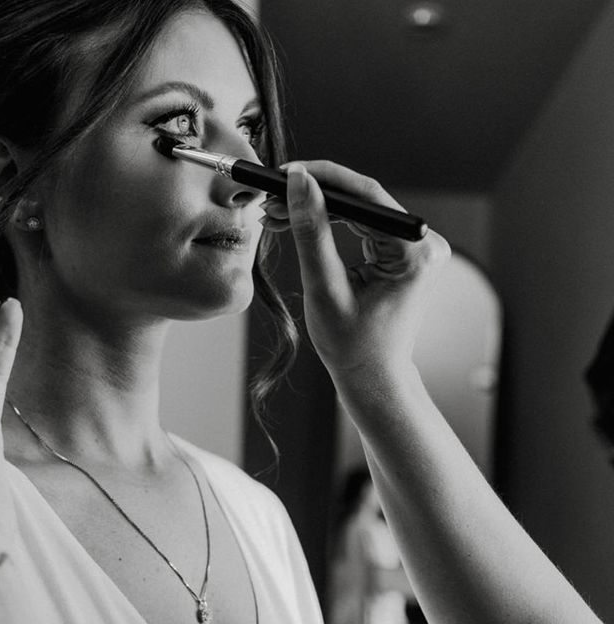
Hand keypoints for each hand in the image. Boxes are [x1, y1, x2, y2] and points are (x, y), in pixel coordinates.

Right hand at [261, 160, 449, 379]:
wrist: (372, 376)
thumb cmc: (353, 346)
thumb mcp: (325, 287)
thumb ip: (311, 232)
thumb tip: (299, 184)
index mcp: (415, 252)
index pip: (364, 196)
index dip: (321, 179)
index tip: (285, 174)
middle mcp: (423, 243)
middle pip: (362, 200)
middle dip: (314, 195)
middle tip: (272, 196)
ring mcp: (415, 247)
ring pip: (359, 210)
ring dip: (317, 208)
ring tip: (277, 212)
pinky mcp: (403, 252)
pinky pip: (363, 225)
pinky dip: (330, 223)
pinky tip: (300, 221)